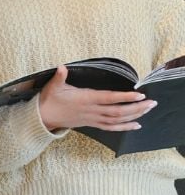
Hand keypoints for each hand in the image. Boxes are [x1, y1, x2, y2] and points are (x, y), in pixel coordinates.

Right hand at [37, 64, 155, 133]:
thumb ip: (59, 77)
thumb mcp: (53, 86)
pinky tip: (136, 125)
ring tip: (148, 110)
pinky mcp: (91, 124)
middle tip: (152, 102)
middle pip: (117, 112)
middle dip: (136, 108)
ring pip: (116, 120)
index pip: (108, 98)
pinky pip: (110, 127)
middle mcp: (91, 110)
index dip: (124, 97)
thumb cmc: (49, 100)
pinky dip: (124, 127)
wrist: (42, 118)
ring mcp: (92, 119)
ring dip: (134, 116)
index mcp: (85, 99)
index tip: (140, 94)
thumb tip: (61, 67)